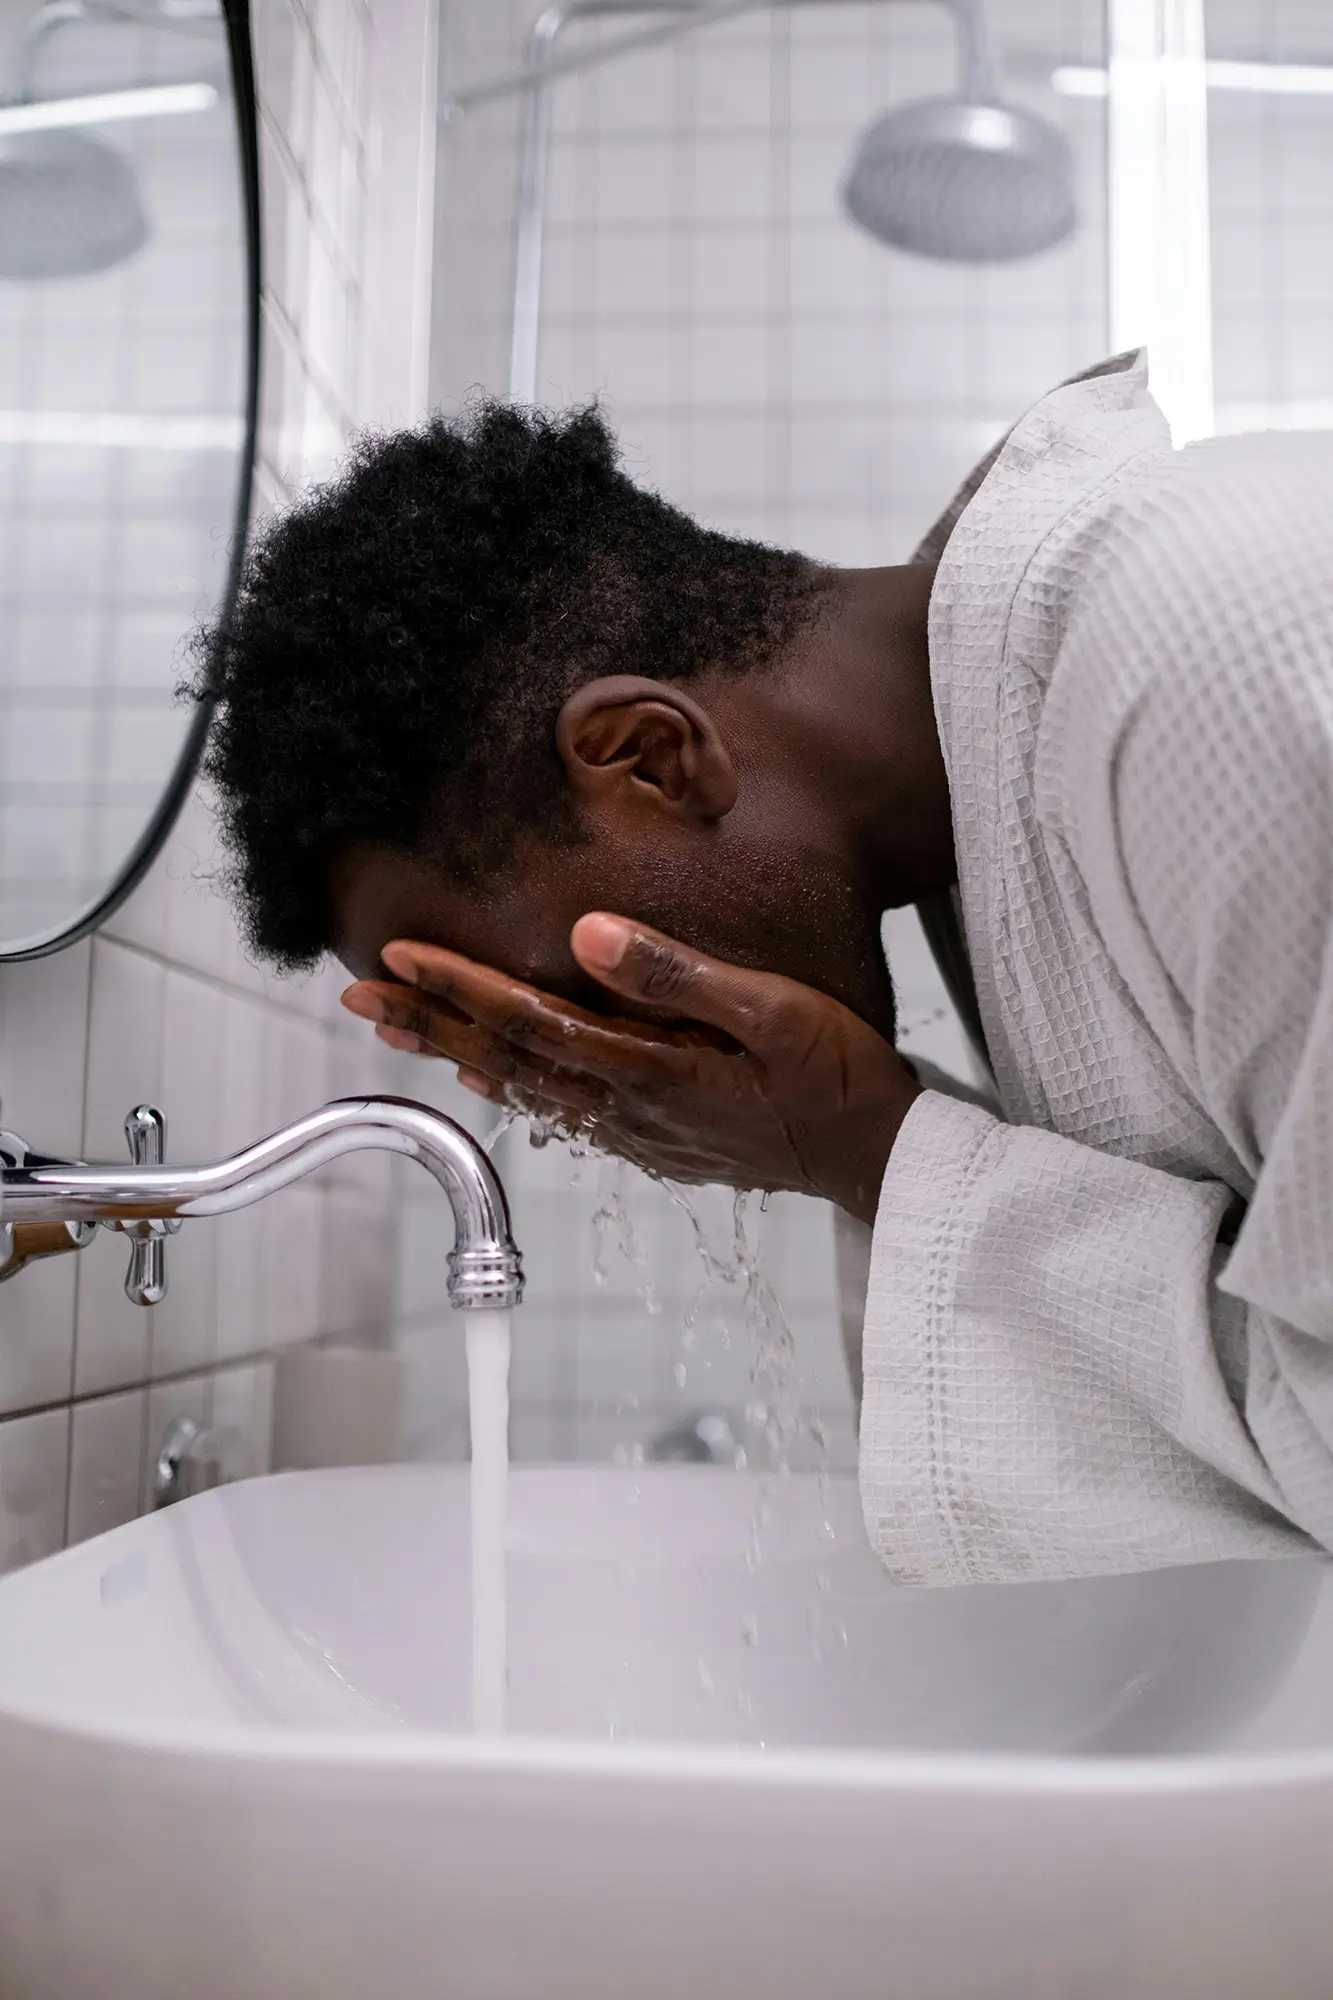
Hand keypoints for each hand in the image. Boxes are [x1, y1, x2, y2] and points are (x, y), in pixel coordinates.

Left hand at [341, 915, 921, 1225]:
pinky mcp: (658, 1144)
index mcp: (650, 1069)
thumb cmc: (838, 1077)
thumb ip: (678, 974)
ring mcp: (640, 1133)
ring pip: (526, 1087)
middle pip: (507, 1059)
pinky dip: (514, 1084)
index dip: (458, 986)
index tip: (395, 958)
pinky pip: (564, 1111)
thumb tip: (586, 933)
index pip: (530, 1020)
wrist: (880, 1158)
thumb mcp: (775, 1009)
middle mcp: (629, 1109)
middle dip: (428, 1022)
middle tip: (355, 998)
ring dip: (457, 1053)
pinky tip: (494, 1073)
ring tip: (399, 1030)